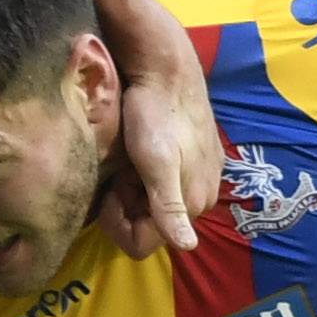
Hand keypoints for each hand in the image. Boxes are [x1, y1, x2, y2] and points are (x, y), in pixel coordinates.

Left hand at [104, 49, 223, 258]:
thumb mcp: (155, 163)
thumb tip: (188, 246)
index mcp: (193, 204)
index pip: (141, 244)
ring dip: (136, 190)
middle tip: (122, 171)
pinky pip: (167, 185)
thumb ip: (169, 207)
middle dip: (128, 204)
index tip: (112, 191)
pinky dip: (148, 176)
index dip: (118, 223)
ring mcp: (204, 177)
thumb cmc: (154, 115)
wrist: (167, 69)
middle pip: (150, 225)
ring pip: (156, 206)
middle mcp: (203, 198)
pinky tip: (142, 153)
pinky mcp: (200, 159)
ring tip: (130, 160)